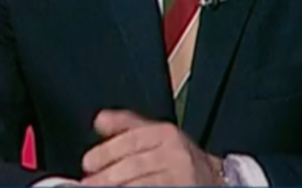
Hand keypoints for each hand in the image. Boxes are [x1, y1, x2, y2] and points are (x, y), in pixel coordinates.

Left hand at [80, 110, 223, 186]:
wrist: (214, 179)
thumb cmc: (180, 159)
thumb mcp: (156, 134)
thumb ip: (127, 126)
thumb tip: (99, 120)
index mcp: (166, 134)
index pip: (132, 140)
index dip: (106, 152)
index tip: (88, 163)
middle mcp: (176, 154)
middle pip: (134, 165)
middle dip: (107, 176)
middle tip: (87, 184)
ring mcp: (181, 177)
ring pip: (143, 183)